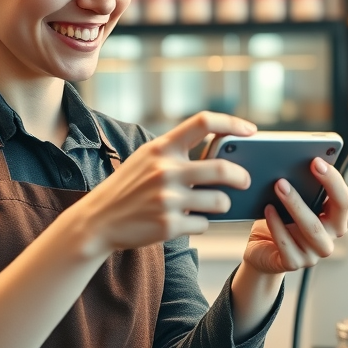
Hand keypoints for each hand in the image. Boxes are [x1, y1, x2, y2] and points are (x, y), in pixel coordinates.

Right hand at [74, 111, 255, 256]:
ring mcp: (168, 199)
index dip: (232, 123)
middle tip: (245, 180)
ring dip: (222, 204)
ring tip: (212, 204)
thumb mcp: (147, 160)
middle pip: (222, 169)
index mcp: (162, 148)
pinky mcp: (169, 225)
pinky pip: (203, 224)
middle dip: (241, 176)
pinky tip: (186, 222)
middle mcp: (166, 170)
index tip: (250, 130)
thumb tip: (222, 155)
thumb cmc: (128, 188)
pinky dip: (200, 224)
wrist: (97, 221)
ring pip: (219, 201)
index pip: (204, 122)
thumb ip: (177, 154)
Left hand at [242, 157, 347, 274]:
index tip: (317, 161)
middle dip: (319, 190)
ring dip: (295, 205)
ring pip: (311, 229)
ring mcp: (313, 254)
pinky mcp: (294, 263)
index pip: (344, 200)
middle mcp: (328, 238)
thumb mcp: (294, 202)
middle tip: (296, 172)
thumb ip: (303, 186)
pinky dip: (277, 225)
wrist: (262, 248)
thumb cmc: (281, 219)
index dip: (333, 180)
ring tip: (278, 186)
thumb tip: (296, 160)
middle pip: (333, 216)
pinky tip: (268, 209)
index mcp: (335, 220)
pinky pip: (287, 244)